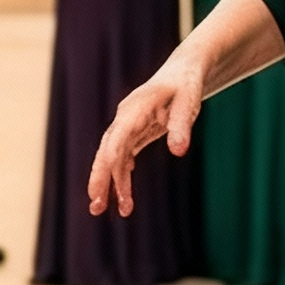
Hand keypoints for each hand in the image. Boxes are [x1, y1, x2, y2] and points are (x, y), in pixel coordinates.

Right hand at [88, 57, 203, 218]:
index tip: (102, 184)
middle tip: (95, 206)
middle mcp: (125, 118)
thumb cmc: (186, 85)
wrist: (182, 72)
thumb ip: (181, 126)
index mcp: (134, 109)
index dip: (109, 161)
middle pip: (107, 151)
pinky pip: (125, 157)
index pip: (117, 138)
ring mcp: (128, 126)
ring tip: (123, 212)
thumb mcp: (189, 102)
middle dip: (100, 178)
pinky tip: (125, 196)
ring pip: (114, 158)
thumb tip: (178, 152)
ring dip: (115, 183)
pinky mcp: (135, 132)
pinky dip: (124, 176)